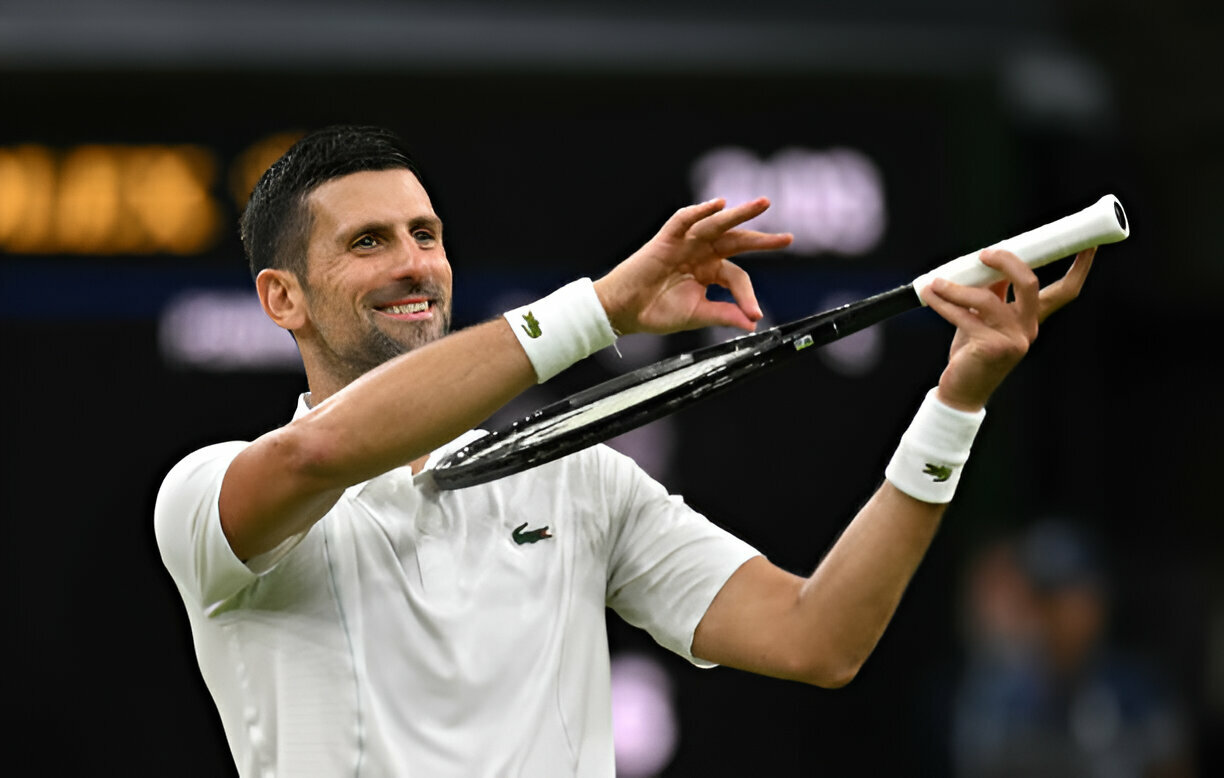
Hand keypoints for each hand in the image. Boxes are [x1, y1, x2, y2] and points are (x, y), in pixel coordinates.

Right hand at [593, 198, 792, 334]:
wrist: (626, 311)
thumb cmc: (657, 312)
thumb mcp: (697, 314)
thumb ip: (724, 314)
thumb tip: (753, 323)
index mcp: (709, 272)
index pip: (737, 276)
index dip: (748, 294)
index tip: (755, 313)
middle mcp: (701, 254)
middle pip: (736, 241)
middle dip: (761, 239)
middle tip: (787, 239)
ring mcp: (686, 243)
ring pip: (717, 224)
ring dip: (739, 213)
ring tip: (762, 204)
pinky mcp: (667, 238)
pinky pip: (686, 219)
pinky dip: (701, 210)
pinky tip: (718, 204)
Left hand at [924, 246, 1095, 410]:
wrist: (963, 390)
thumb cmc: (973, 352)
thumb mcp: (985, 319)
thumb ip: (993, 293)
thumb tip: (989, 262)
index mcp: (1033, 319)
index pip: (1065, 291)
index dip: (1079, 267)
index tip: (1089, 243)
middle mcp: (1028, 328)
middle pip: (1030, 284)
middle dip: (1008, 262)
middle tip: (985, 254)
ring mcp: (1013, 339)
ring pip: (987, 300)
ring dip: (957, 288)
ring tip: (937, 283)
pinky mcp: (991, 348)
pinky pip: (964, 316)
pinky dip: (944, 304)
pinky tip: (930, 295)